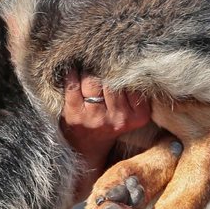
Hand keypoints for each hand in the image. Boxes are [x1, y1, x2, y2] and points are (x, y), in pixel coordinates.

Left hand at [59, 69, 151, 201]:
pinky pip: (73, 86)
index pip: (132, 82)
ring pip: (93, 80)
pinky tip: (71, 71)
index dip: (121, 70)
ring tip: (86, 68)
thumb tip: (126, 57)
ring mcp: (96, 118)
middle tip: (98, 63)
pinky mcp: (75, 116)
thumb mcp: (129, 113)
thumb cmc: (108, 125)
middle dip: (104, 70)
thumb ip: (132, 92)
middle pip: (112, 80)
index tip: (115, 64)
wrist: (87, 151)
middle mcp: (119, 118)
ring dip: (88, 71)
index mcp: (138, 116)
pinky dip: (71, 75)